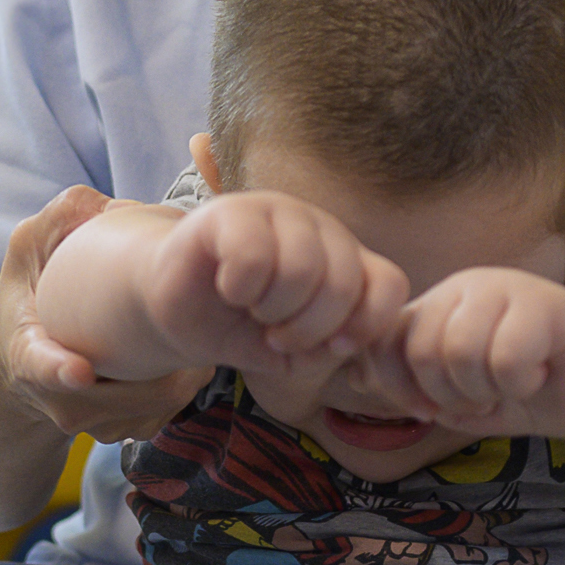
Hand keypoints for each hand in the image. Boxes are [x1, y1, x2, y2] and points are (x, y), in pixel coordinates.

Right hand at [0, 185, 208, 442]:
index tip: (78, 371)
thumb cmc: (28, 300)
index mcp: (28, 354)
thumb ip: (59, 222)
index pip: (39, 367)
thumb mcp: (27, 253)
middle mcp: (61, 400)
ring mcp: (93, 424)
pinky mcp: (120, 434)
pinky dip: (184, 382)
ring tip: (206, 331)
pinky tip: (192, 352)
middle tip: (201, 319)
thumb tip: (108, 205)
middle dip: (169, 359)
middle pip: (129, 393)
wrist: (16, 368)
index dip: (58, 370)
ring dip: (187, 370)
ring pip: (159, 404)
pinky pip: (166, 414)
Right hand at [142, 191, 407, 379]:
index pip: (389, 285)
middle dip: (309, 328)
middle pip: (344, 282)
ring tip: (253, 310)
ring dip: (273, 308)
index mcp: (345, 259)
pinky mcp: (231, 210)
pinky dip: (241, 288)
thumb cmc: (240, 328)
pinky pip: (254, 254)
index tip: (332, 348)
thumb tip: (339, 342)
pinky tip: (230, 288)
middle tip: (277, 335)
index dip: (366, 325)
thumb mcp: (292, 354)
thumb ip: (325, 350)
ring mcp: (277, 211)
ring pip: (303, 266)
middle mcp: (319, 228)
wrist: (175, 309)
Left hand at [392, 267, 564, 438]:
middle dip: (451, 395)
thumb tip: (357, 375)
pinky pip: (507, 357)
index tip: (431, 409)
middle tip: (484, 398)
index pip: (383, 342)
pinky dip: (521, 384)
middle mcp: (466, 287)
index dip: (400, 389)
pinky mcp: (549, 303)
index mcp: (436, 305)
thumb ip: (410, 386)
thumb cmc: (523, 388)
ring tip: (512, 384)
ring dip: (488, 390)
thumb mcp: (455, 398)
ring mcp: (507, 288)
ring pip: (462, 351)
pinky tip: (538, 375)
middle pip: (423, 350)